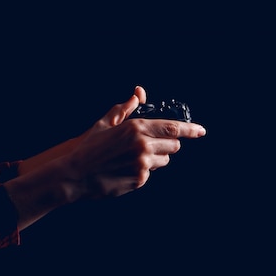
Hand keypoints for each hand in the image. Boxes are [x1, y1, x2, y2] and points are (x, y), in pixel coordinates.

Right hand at [63, 86, 205, 199]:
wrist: (75, 174)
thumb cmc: (88, 146)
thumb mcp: (105, 122)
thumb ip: (125, 108)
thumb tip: (137, 94)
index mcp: (136, 128)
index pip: (172, 128)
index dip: (190, 130)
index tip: (201, 131)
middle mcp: (142, 145)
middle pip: (173, 145)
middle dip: (166, 143)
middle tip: (150, 144)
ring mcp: (142, 164)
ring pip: (164, 160)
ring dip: (155, 157)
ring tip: (133, 157)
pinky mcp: (139, 180)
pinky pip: (150, 174)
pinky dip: (142, 171)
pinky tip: (124, 168)